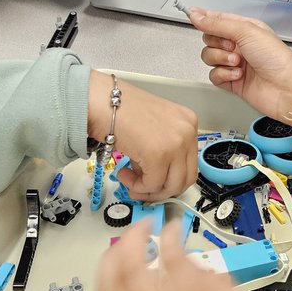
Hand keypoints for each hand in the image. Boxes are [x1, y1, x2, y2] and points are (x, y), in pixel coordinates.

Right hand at [88, 71, 198, 200]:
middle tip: (141, 188)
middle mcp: (188, 132)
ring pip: (171, 186)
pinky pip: (152, 184)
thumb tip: (155, 177)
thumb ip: (161, 150)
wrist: (101, 100)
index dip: (170, 178)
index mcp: (188, 122)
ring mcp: (176, 144)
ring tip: (129, 180)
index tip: (153, 182)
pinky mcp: (159, 155)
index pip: (189, 163)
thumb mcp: (152, 126)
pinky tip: (123, 174)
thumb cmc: (119, 109)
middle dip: (162, 190)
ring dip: (148, 190)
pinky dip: (137, 186)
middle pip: (186, 178)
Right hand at [192, 7, 291, 123]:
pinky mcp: (232, 81)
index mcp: (245, 28)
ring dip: (221, 60)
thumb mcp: (246, 31)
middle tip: (232, 48)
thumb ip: (218, 23)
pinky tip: (238, 76)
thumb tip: (196, 15)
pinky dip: (223, 75)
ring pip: (209, 57)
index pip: (217, 19)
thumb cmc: (277, 59)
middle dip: (217, 44)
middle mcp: (239, 45)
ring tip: (238, 63)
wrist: (286, 89)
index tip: (191, 15)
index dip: (204, 18)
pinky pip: (214, 76)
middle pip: (209, 39)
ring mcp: (235, 64)